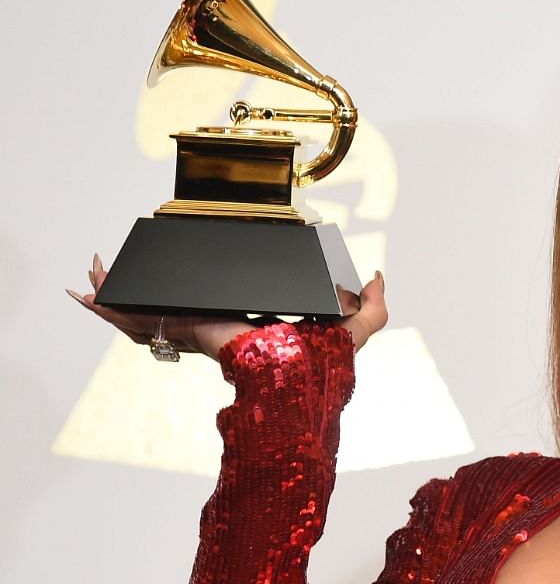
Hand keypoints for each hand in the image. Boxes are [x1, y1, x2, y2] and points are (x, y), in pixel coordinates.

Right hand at [68, 254, 388, 359]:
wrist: (294, 385)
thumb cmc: (322, 370)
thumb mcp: (355, 330)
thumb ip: (371, 305)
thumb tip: (377, 276)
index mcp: (252, 323)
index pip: (220, 303)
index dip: (200, 287)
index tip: (184, 268)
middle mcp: (220, 327)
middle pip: (175, 306)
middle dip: (144, 291)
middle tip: (118, 269)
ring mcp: (199, 329)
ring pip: (149, 313)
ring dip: (117, 294)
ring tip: (94, 273)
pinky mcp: (187, 328)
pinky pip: (141, 321)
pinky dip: (110, 308)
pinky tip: (88, 294)